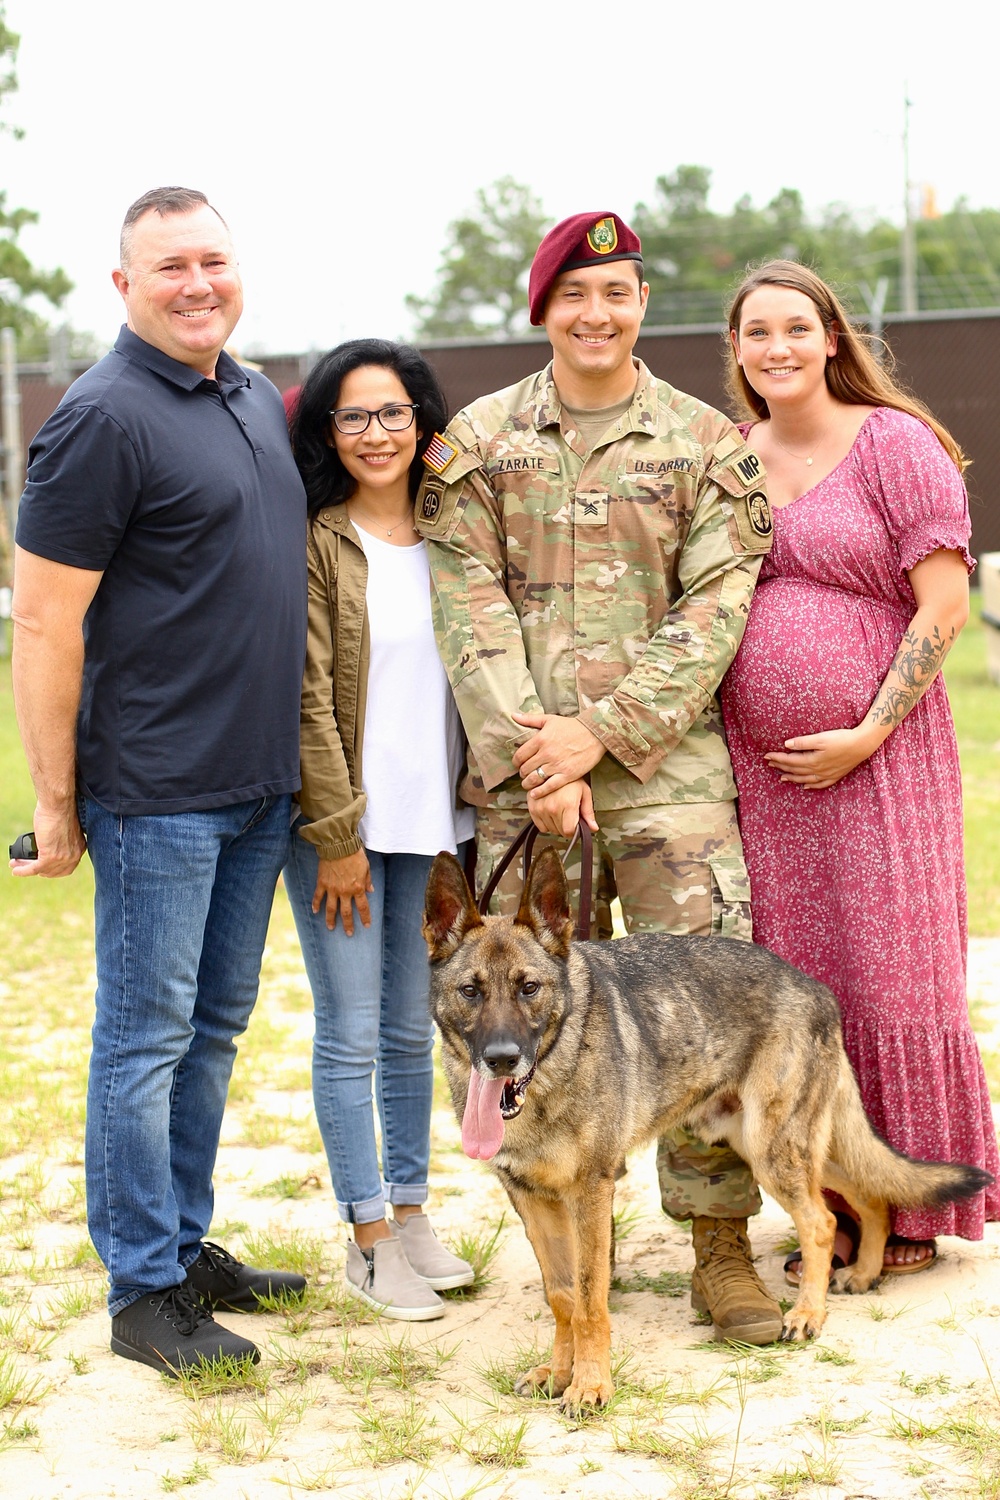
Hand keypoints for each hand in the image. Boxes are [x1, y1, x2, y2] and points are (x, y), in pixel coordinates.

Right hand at [10, 803, 85, 878]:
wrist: (58, 804)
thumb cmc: (60, 810)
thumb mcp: (65, 828)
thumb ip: (62, 839)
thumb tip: (50, 843)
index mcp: (79, 848)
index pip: (67, 867)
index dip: (53, 870)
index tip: (42, 867)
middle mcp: (74, 855)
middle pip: (54, 872)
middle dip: (40, 871)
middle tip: (28, 866)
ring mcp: (63, 857)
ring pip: (42, 870)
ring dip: (27, 869)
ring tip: (16, 865)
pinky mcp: (50, 856)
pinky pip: (35, 868)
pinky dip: (24, 870)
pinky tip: (16, 870)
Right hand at [312, 848, 373, 933]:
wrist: (338, 845)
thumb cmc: (354, 854)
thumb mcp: (366, 867)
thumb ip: (367, 880)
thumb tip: (370, 890)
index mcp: (357, 888)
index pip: (363, 907)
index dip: (365, 917)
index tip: (366, 926)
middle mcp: (345, 891)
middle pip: (346, 912)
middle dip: (348, 924)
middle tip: (349, 933)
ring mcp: (332, 888)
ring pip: (331, 908)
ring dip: (330, 919)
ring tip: (330, 927)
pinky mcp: (322, 883)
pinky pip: (318, 897)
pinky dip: (315, 904)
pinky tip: (314, 911)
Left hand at [512, 712, 604, 793]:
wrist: (595, 734)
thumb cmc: (571, 726)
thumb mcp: (550, 719)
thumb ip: (530, 719)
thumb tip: (513, 715)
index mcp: (540, 739)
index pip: (519, 756)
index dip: (516, 762)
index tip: (518, 764)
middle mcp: (547, 753)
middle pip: (525, 769)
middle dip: (522, 773)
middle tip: (524, 774)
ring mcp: (557, 765)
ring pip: (535, 779)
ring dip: (528, 783)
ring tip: (528, 784)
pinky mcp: (568, 774)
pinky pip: (549, 786)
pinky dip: (539, 792)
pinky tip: (534, 794)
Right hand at [527, 779, 598, 837]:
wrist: (553, 767)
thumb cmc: (571, 779)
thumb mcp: (584, 793)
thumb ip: (588, 812)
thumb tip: (593, 828)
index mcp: (568, 804)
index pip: (569, 831)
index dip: (574, 830)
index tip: (575, 824)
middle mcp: (552, 807)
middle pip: (560, 832)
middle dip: (565, 827)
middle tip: (568, 815)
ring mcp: (541, 808)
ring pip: (550, 830)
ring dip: (556, 824)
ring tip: (559, 811)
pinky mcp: (532, 807)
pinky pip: (540, 826)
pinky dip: (546, 823)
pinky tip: (551, 813)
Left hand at [764, 725, 882, 788]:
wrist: (862, 745)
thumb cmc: (841, 739)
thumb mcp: (821, 738)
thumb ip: (803, 742)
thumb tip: (786, 745)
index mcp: (812, 760)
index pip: (789, 760)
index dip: (777, 758)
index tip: (766, 756)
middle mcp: (817, 770)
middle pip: (795, 770)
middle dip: (781, 767)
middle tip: (770, 764)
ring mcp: (826, 775)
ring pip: (805, 779)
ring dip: (792, 778)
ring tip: (782, 777)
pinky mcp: (835, 776)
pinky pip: (819, 784)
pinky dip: (810, 786)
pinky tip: (805, 786)